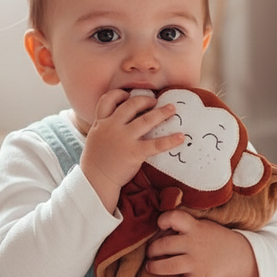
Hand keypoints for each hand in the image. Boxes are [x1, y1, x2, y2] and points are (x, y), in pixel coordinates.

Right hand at [80, 90, 183, 213]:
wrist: (95, 181)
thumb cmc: (96, 162)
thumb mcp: (95, 139)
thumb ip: (104, 128)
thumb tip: (119, 123)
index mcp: (100, 123)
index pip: (107, 100)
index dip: (119, 94)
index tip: (128, 94)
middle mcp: (112, 127)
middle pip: (131, 105)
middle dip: (145, 100)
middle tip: (155, 100)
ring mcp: (123, 139)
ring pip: (146, 120)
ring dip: (161, 112)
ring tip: (172, 109)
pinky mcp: (134, 152)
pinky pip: (156, 144)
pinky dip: (170, 140)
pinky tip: (181, 137)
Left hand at [145, 210, 258, 276]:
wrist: (236, 256)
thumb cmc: (212, 238)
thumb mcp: (202, 225)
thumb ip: (184, 224)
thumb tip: (156, 229)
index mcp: (195, 228)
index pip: (174, 218)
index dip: (163, 220)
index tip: (160, 225)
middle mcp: (195, 244)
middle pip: (165, 245)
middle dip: (152, 249)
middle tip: (150, 252)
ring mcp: (197, 263)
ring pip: (169, 266)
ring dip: (154, 267)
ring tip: (150, 267)